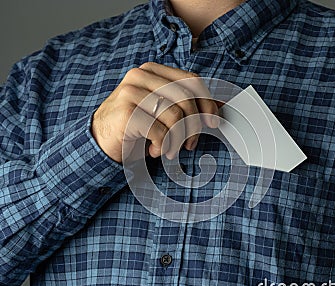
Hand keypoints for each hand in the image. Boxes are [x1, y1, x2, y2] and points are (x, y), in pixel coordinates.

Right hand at [91, 62, 218, 162]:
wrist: (100, 141)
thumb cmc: (134, 126)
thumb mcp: (162, 112)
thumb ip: (186, 106)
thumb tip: (220, 106)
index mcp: (153, 71)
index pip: (191, 80)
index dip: (207, 102)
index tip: (212, 122)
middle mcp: (141, 76)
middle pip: (186, 98)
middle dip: (194, 126)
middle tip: (190, 144)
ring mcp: (131, 92)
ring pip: (175, 115)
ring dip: (177, 140)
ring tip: (168, 149)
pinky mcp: (126, 112)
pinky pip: (160, 131)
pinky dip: (162, 146)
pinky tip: (153, 150)